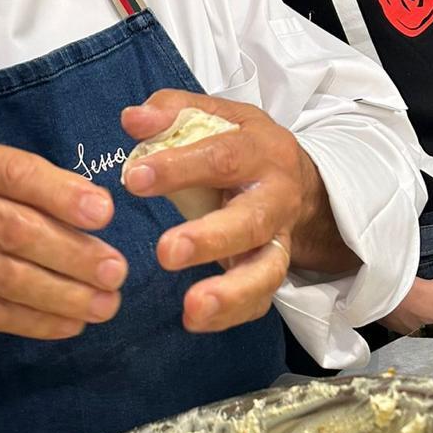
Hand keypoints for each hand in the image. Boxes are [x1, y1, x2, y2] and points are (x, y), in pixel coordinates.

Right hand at [0, 131, 127, 344]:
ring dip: (62, 295)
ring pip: (5, 278)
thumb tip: (93, 210)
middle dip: (72, 255)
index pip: (14, 173)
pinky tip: (69, 323)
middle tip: (116, 271)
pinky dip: (34, 320)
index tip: (104, 213)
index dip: (61, 195)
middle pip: (13, 232)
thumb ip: (21, 178)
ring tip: (104, 303)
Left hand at [121, 89, 316, 333]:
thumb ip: (174, 112)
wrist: (299, 180)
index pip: (220, 157)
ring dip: (230, 293)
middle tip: (166, 252)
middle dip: (210, 239)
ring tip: (192, 310)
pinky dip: (232, 314)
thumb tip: (132, 119)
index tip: (134, 180)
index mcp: (258, 151)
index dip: (178, 168)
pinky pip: (260, 299)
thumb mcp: (217, 116)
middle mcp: (275, 198)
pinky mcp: (273, 270)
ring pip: (266, 271)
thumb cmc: (242, 145)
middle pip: (249, 222)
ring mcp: (278, 239)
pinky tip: (197, 321)